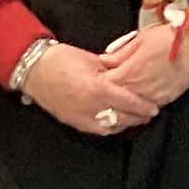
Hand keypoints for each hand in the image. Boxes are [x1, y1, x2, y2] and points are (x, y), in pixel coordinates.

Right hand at [22, 42, 158, 132]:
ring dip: (125, 125)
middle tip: (149, 114)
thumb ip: (111, 72)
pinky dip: (109, 127)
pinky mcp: (72, 122)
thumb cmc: (63, 59)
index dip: (143, 107)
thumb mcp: (93, 60)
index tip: (155, 108)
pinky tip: (116, 122)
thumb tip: (127, 78)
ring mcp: (80, 118)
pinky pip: (96, 130)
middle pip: (121, 119)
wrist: (33, 69)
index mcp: (97, 89)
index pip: (128, 102)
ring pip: (110, 128)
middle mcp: (90, 108)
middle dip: (137, 118)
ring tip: (135, 119)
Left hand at [104, 20, 188, 109]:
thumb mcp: (140, 40)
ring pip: (130, 108)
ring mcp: (151, 98)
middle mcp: (138, 89)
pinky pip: (146, 108)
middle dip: (108, 96)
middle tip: (103, 91)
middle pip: (115, 100)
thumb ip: (119, 53)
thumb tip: (103, 61)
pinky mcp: (164, 101)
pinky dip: (139, 106)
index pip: (104, 84)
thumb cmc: (167, 38)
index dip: (98, 82)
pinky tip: (136, 100)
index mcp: (128, 73)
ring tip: (118, 98)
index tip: (94, 78)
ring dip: (123, 103)